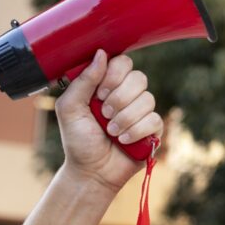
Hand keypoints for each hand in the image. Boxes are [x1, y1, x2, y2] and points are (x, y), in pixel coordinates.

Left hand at [54, 50, 163, 194]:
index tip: (100, 93)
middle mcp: (127, 95)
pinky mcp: (153, 129)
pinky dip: (136, 131)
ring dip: (125, 118)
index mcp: (108, 85)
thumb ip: (84, 81)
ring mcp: (142, 111)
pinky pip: (154, 119)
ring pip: (147, 99)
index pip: (123, 63)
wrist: (90, 171)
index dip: (115, 75)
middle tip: (104, 114)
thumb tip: (101, 53)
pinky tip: (123, 140)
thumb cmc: (78, 140)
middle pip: (139, 78)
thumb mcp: (70, 108)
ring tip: (111, 132)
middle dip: (119, 98)